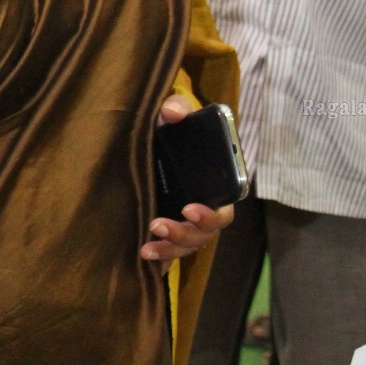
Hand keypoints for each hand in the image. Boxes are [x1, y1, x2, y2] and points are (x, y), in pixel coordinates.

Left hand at [140, 91, 233, 271]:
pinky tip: (142, 257)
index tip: (188, 209)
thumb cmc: (175, 123)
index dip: (209, 215)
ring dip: (168, 249)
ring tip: (146, 248)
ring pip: (186, 246)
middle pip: (203, 235)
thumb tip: (171, 112)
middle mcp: (205, 207)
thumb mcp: (176, 111)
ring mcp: (186, 220)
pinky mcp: (169, 224)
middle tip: (157, 225)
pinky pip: (170, 248)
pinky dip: (160, 256)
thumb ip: (177, 107)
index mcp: (218, 185)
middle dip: (182, 235)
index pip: (223, 210)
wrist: (159, 133)